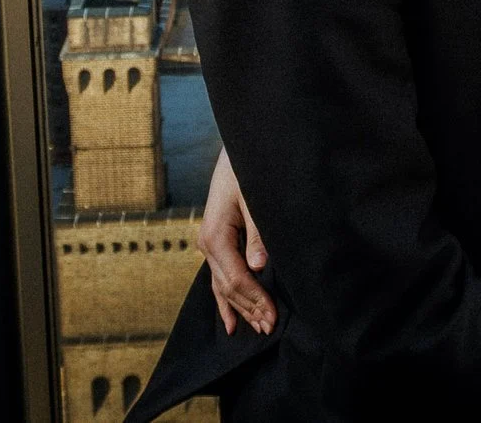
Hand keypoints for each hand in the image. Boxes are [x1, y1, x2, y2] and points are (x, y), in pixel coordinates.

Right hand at [200, 148, 273, 335]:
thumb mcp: (254, 198)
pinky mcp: (215, 242)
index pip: (236, 279)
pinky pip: (219, 278)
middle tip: (270, 329)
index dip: (255, 300)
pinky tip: (231, 322)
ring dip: (240, 309)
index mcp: (215, 236)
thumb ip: (258, 233)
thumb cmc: (246, 170)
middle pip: (228, 287)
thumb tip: (259, 267)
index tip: (273, 317)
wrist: (235, 150)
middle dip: (250, 310)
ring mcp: (209, 244)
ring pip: (222, 286)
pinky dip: (225, 301)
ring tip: (257, 330)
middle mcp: (207, 244)